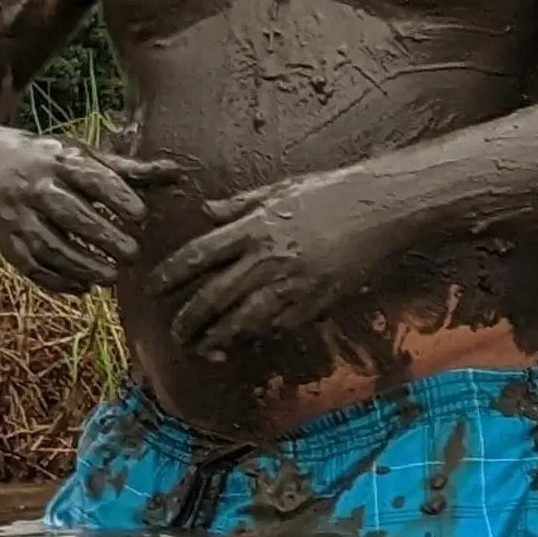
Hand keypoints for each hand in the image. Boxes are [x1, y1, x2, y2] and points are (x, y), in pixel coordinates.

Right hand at [0, 135, 186, 294]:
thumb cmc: (49, 163)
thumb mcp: (84, 156)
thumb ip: (129, 169)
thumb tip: (177, 172)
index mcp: (61, 161)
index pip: (91, 179)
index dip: (117, 197)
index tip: (141, 217)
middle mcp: (36, 188)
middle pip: (69, 214)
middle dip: (102, 236)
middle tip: (134, 255)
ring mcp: (17, 217)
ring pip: (49, 246)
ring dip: (82, 265)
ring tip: (113, 277)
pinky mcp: (6, 243)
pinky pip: (30, 267)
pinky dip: (57, 281)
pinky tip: (84, 288)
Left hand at [152, 173, 396, 357]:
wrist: (384, 208)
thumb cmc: (334, 191)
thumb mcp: (282, 189)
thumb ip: (240, 204)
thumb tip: (206, 213)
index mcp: (255, 228)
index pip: (197, 257)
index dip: (169, 276)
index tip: (153, 289)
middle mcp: (267, 259)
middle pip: (211, 298)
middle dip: (187, 321)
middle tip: (175, 332)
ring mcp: (291, 285)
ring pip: (239, 323)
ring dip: (215, 339)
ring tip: (202, 348)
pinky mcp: (314, 303)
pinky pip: (276, 327)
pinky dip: (256, 337)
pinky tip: (245, 340)